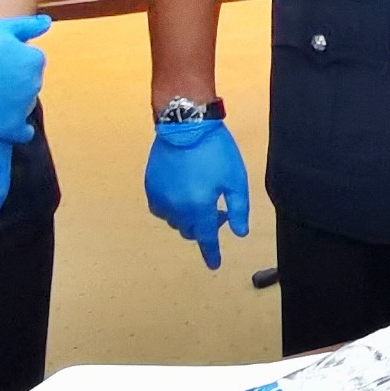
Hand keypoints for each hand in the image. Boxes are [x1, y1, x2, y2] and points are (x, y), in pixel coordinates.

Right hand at [0, 14, 53, 143]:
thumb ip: (26, 26)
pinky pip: (22, 132)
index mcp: (35, 60)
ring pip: (24, 104)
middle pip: (28, 82)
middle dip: (14, 80)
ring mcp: (23, 107)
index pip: (31, 61)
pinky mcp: (9, 127)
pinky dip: (15, 128)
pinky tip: (1, 121)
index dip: (13, 60)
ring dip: (12, 101)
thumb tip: (47, 23)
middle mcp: (35, 84)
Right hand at [146, 118, 249, 269]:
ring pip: (175, 221)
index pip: (207, 238)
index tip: (214, 265)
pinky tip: (180, 195)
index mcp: (199, 207)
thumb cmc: (215, 151)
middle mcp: (177, 208)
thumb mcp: (236, 179)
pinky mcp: (150, 186)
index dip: (211, 253)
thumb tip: (239, 233)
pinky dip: (171, 209)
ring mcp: (160, 198)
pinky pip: (160, 209)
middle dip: (204, 227)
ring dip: (188, 218)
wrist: (186, 125)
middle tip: (217, 210)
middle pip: (190, 231)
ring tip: (199, 198)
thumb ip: (239, 209)